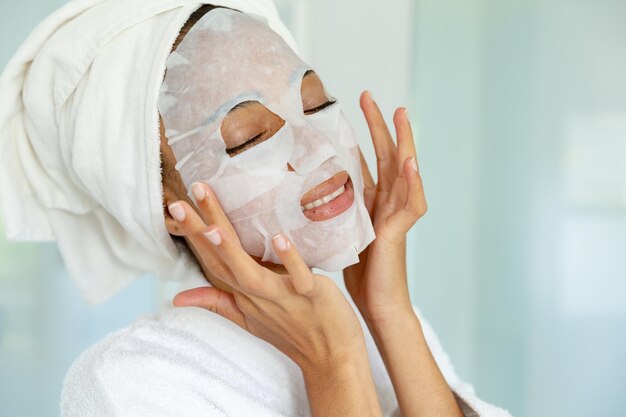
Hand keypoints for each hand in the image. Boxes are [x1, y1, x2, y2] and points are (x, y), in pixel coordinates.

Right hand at [168, 183, 366, 370]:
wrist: (331, 358)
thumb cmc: (291, 332)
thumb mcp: (248, 317)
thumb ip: (216, 301)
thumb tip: (177, 298)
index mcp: (243, 293)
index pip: (212, 261)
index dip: (193, 236)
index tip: (175, 206)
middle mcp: (257, 294)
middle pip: (223, 262)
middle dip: (200, 233)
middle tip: (178, 204)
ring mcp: (283, 296)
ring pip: (252, 274)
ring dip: (231, 251)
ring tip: (213, 227)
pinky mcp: (312, 295)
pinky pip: (300, 277)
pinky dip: (290, 260)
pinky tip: (279, 237)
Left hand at [343, 91, 427, 323]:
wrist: (375, 304)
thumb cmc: (357, 273)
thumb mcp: (335, 233)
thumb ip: (326, 212)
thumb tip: (294, 196)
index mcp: (371, 202)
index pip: (367, 159)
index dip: (358, 134)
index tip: (343, 109)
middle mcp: (386, 203)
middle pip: (385, 156)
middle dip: (378, 126)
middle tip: (366, 94)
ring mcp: (396, 215)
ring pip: (404, 171)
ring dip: (403, 141)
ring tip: (400, 113)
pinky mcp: (400, 232)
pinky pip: (412, 203)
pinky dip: (413, 182)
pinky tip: (410, 162)